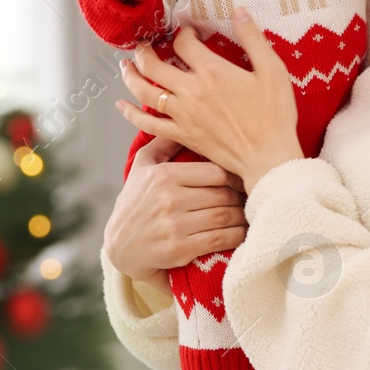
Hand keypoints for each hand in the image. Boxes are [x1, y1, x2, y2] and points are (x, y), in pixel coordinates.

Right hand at [103, 136, 247, 289]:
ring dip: (242, 217)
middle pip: (224, 194)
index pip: (215, 171)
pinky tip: (241, 233)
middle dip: (241, 198)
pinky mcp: (180, 248)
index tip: (242, 180)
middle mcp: (169, 198)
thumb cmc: (133, 204)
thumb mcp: (141, 168)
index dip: (235, 176)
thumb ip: (162, 144)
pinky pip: (220, 239)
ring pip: (225, 216)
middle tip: (250, 199)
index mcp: (164, 175)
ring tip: (248, 215)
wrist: (118, 247)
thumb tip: (181, 121)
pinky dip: (236, 236)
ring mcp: (175, 224)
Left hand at [114, 7, 303, 191]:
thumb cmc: (274, 116)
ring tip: (124, 66)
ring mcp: (183, 115)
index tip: (187, 33)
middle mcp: (191, 92)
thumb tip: (240, 11)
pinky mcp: (182, 135)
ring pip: (144, 92)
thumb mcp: (272, 70)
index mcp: (212, 72)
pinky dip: (131, 114)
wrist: (268, 158)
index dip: (182, 33)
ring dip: (130, 76)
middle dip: (144, 50)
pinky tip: (121, 106)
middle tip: (142, 44)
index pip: (183, 44)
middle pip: (153, 65)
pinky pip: (148, 124)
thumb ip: (253, 39)